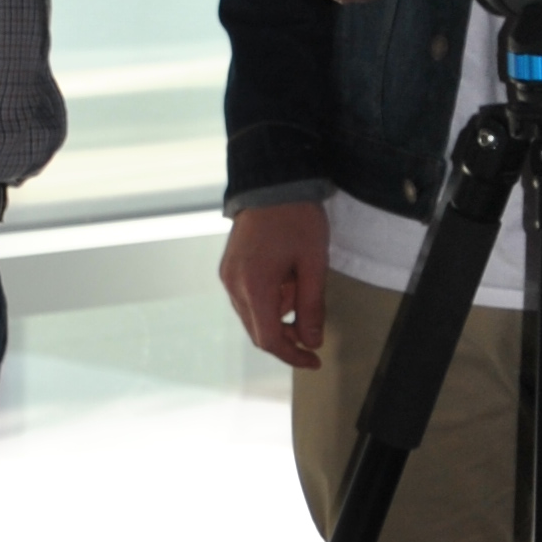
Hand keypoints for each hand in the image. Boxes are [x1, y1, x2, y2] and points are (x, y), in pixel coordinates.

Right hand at [221, 202, 329, 369]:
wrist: (273, 182)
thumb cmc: (296, 218)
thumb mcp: (314, 264)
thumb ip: (312, 306)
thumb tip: (312, 341)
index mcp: (254, 286)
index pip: (269, 339)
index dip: (292, 355)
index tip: (314, 359)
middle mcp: (234, 285)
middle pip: (258, 331)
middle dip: (287, 337)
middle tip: (313, 331)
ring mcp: (228, 276)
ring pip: (252, 316)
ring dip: (278, 316)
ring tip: (300, 288)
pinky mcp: (229, 269)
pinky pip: (248, 299)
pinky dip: (268, 301)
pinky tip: (286, 281)